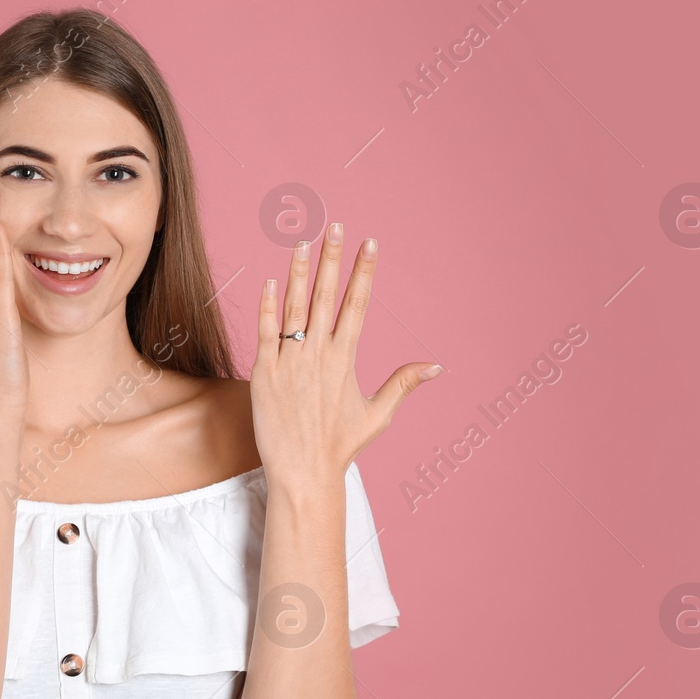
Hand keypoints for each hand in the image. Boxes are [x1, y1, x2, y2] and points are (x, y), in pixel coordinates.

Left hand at [250, 223, 440, 484]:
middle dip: (333, 258)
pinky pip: (266, 333)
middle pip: (326, 296)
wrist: (302, 472)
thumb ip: (402, 384)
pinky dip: (268, 307)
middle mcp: (318, 355)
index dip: (364, 272)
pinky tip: (269, 282)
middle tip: (337, 225)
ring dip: (298, 272)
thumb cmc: (339, 446)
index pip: (357, 304)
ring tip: (301, 242)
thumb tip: (436, 366)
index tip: (370, 243)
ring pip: (294, 307)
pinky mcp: (264, 373)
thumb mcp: (377, 415)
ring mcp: (289, 362)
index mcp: (345, 359)